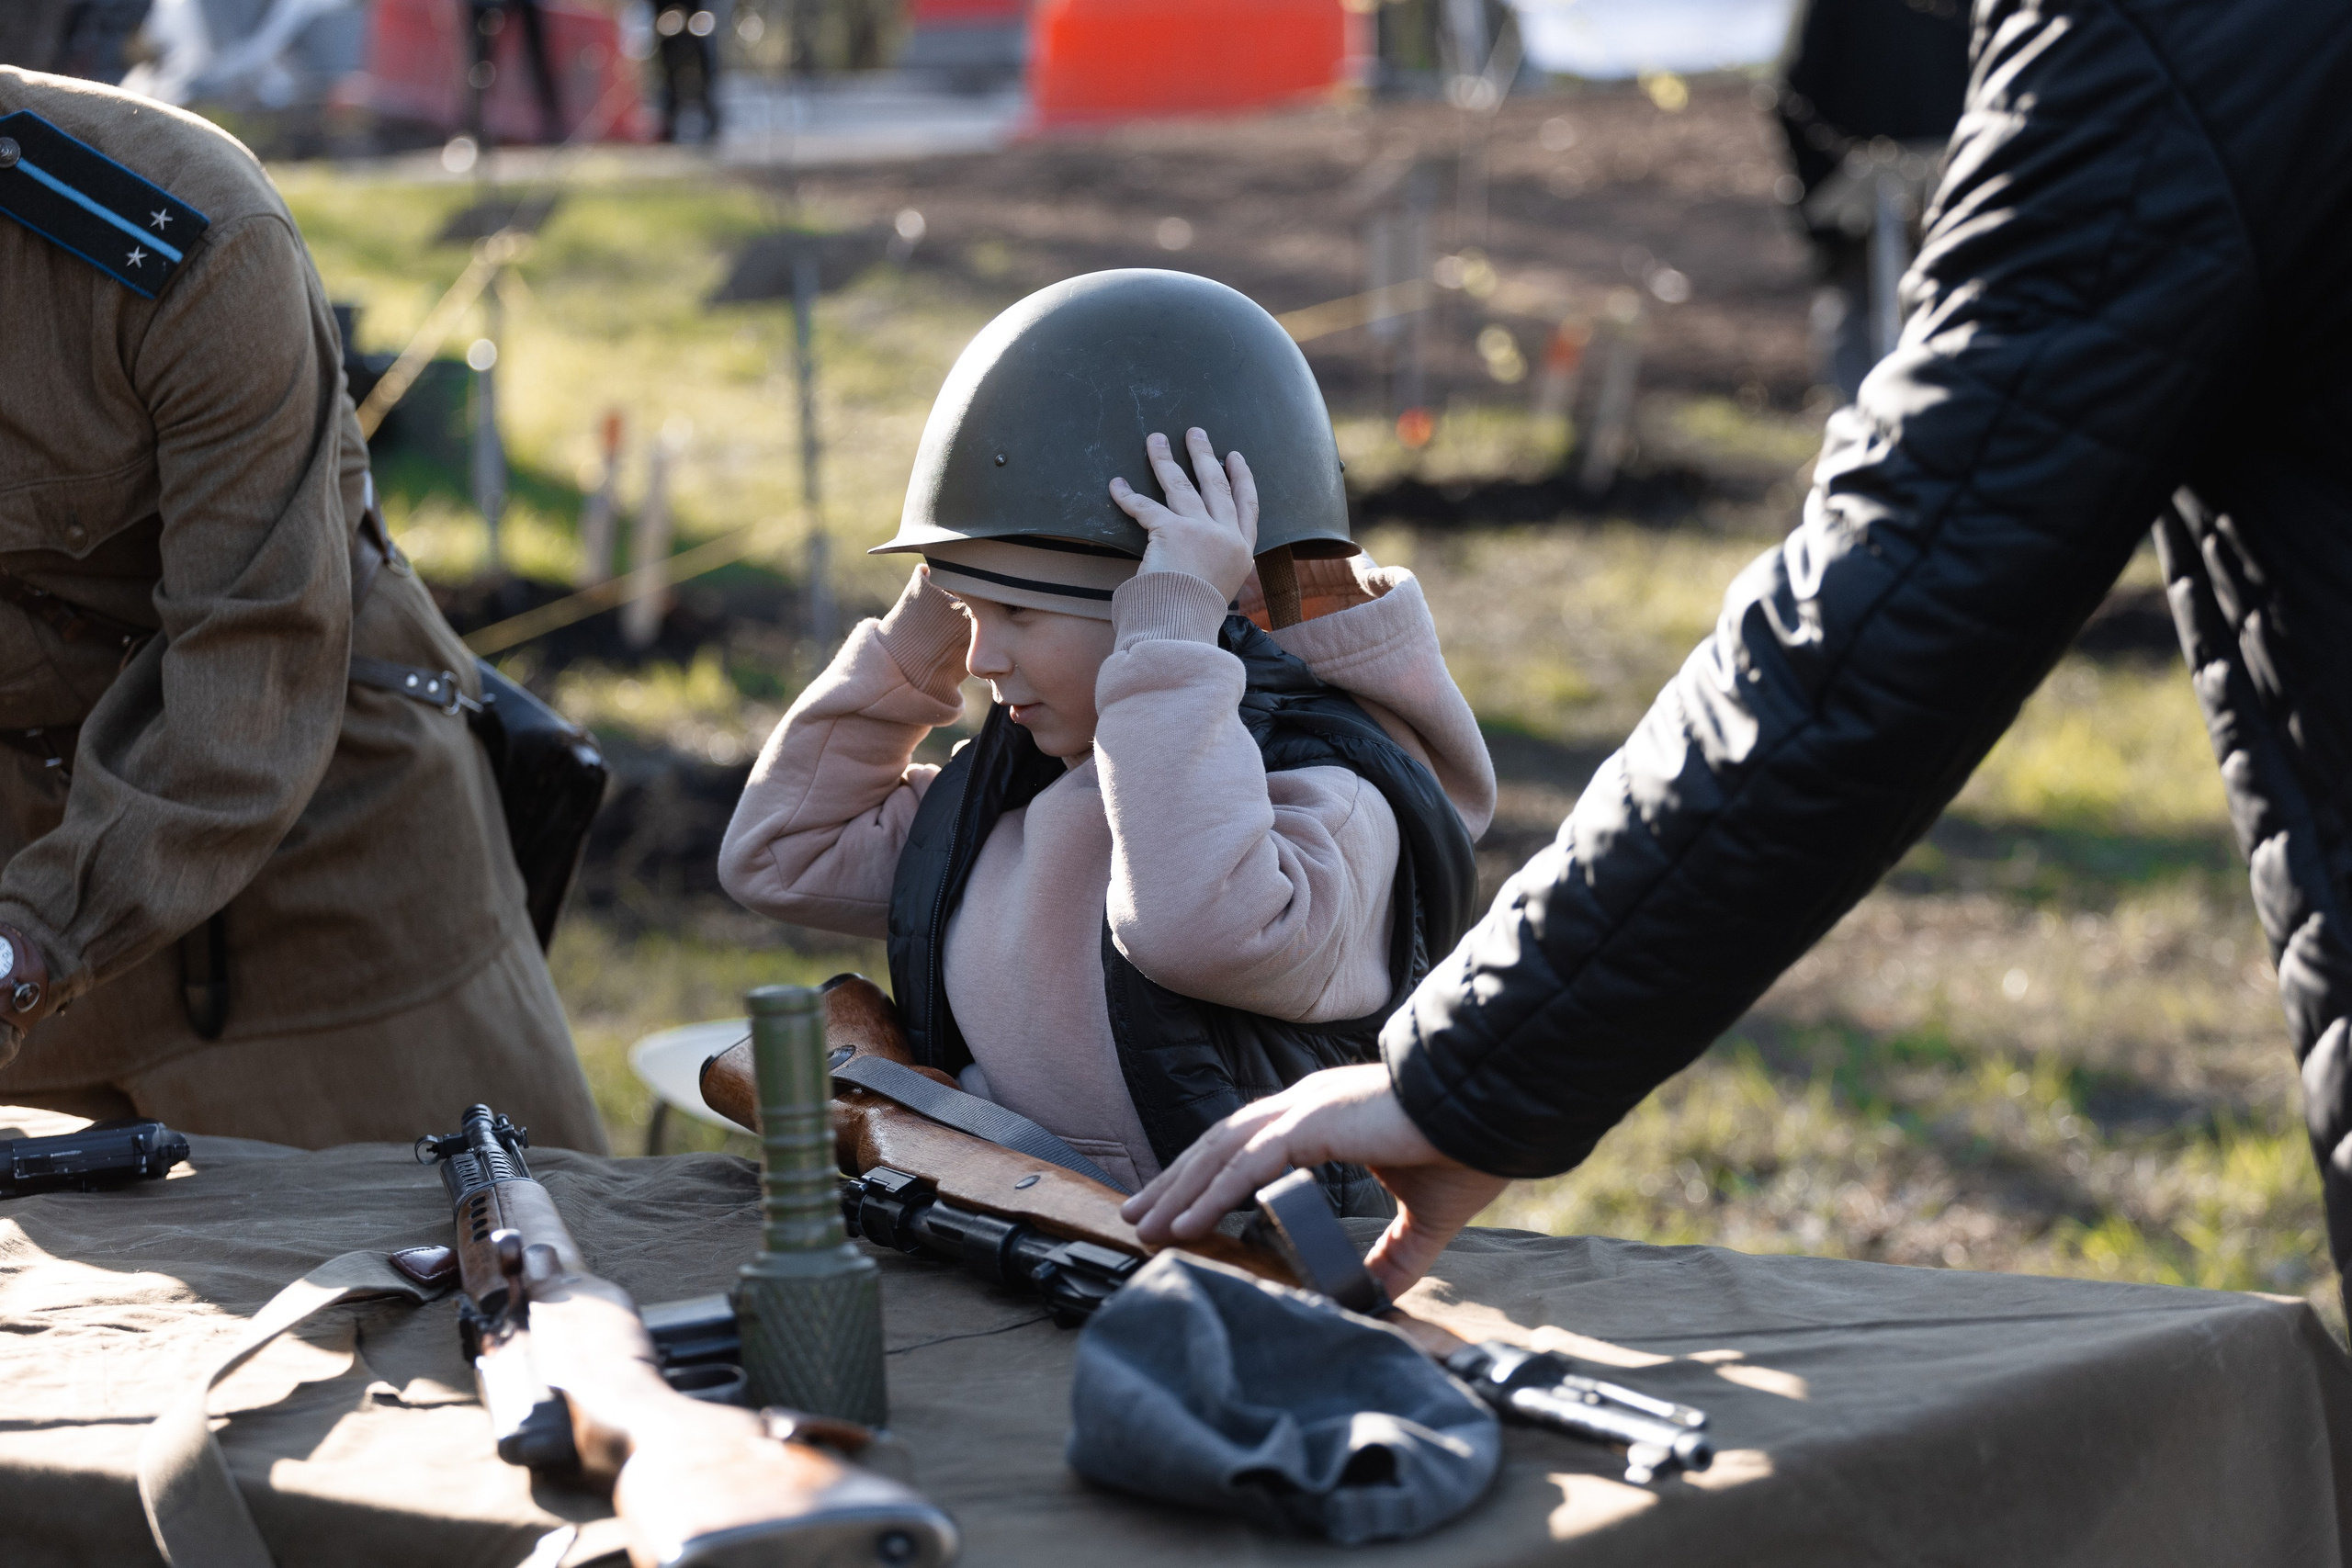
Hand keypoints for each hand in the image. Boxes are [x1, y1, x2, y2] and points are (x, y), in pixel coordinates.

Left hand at [1108, 428, 1258, 601]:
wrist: (1182, 627)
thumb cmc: (1195, 616)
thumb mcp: (1220, 589)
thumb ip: (1218, 567)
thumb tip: (1207, 559)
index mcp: (1242, 552)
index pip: (1248, 506)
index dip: (1243, 479)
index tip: (1235, 458)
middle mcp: (1226, 537)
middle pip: (1216, 485)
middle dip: (1204, 455)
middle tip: (1196, 433)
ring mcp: (1201, 531)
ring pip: (1181, 485)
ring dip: (1165, 460)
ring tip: (1155, 440)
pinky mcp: (1172, 531)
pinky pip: (1145, 507)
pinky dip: (1127, 496)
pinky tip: (1116, 484)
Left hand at [1120, 1063, 1511, 1296]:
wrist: (1493, 1111)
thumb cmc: (1464, 1147)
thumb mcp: (1423, 1216)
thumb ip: (1396, 1255)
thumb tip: (1375, 1295)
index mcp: (1323, 1119)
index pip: (1248, 1146)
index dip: (1208, 1175)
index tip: (1180, 1207)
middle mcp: (1303, 1107)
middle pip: (1219, 1146)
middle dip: (1175, 1182)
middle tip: (1139, 1215)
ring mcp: (1304, 1110)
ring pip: (1220, 1152)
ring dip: (1179, 1189)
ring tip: (1146, 1223)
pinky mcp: (1312, 1125)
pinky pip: (1246, 1165)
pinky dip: (1211, 1194)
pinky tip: (1186, 1222)